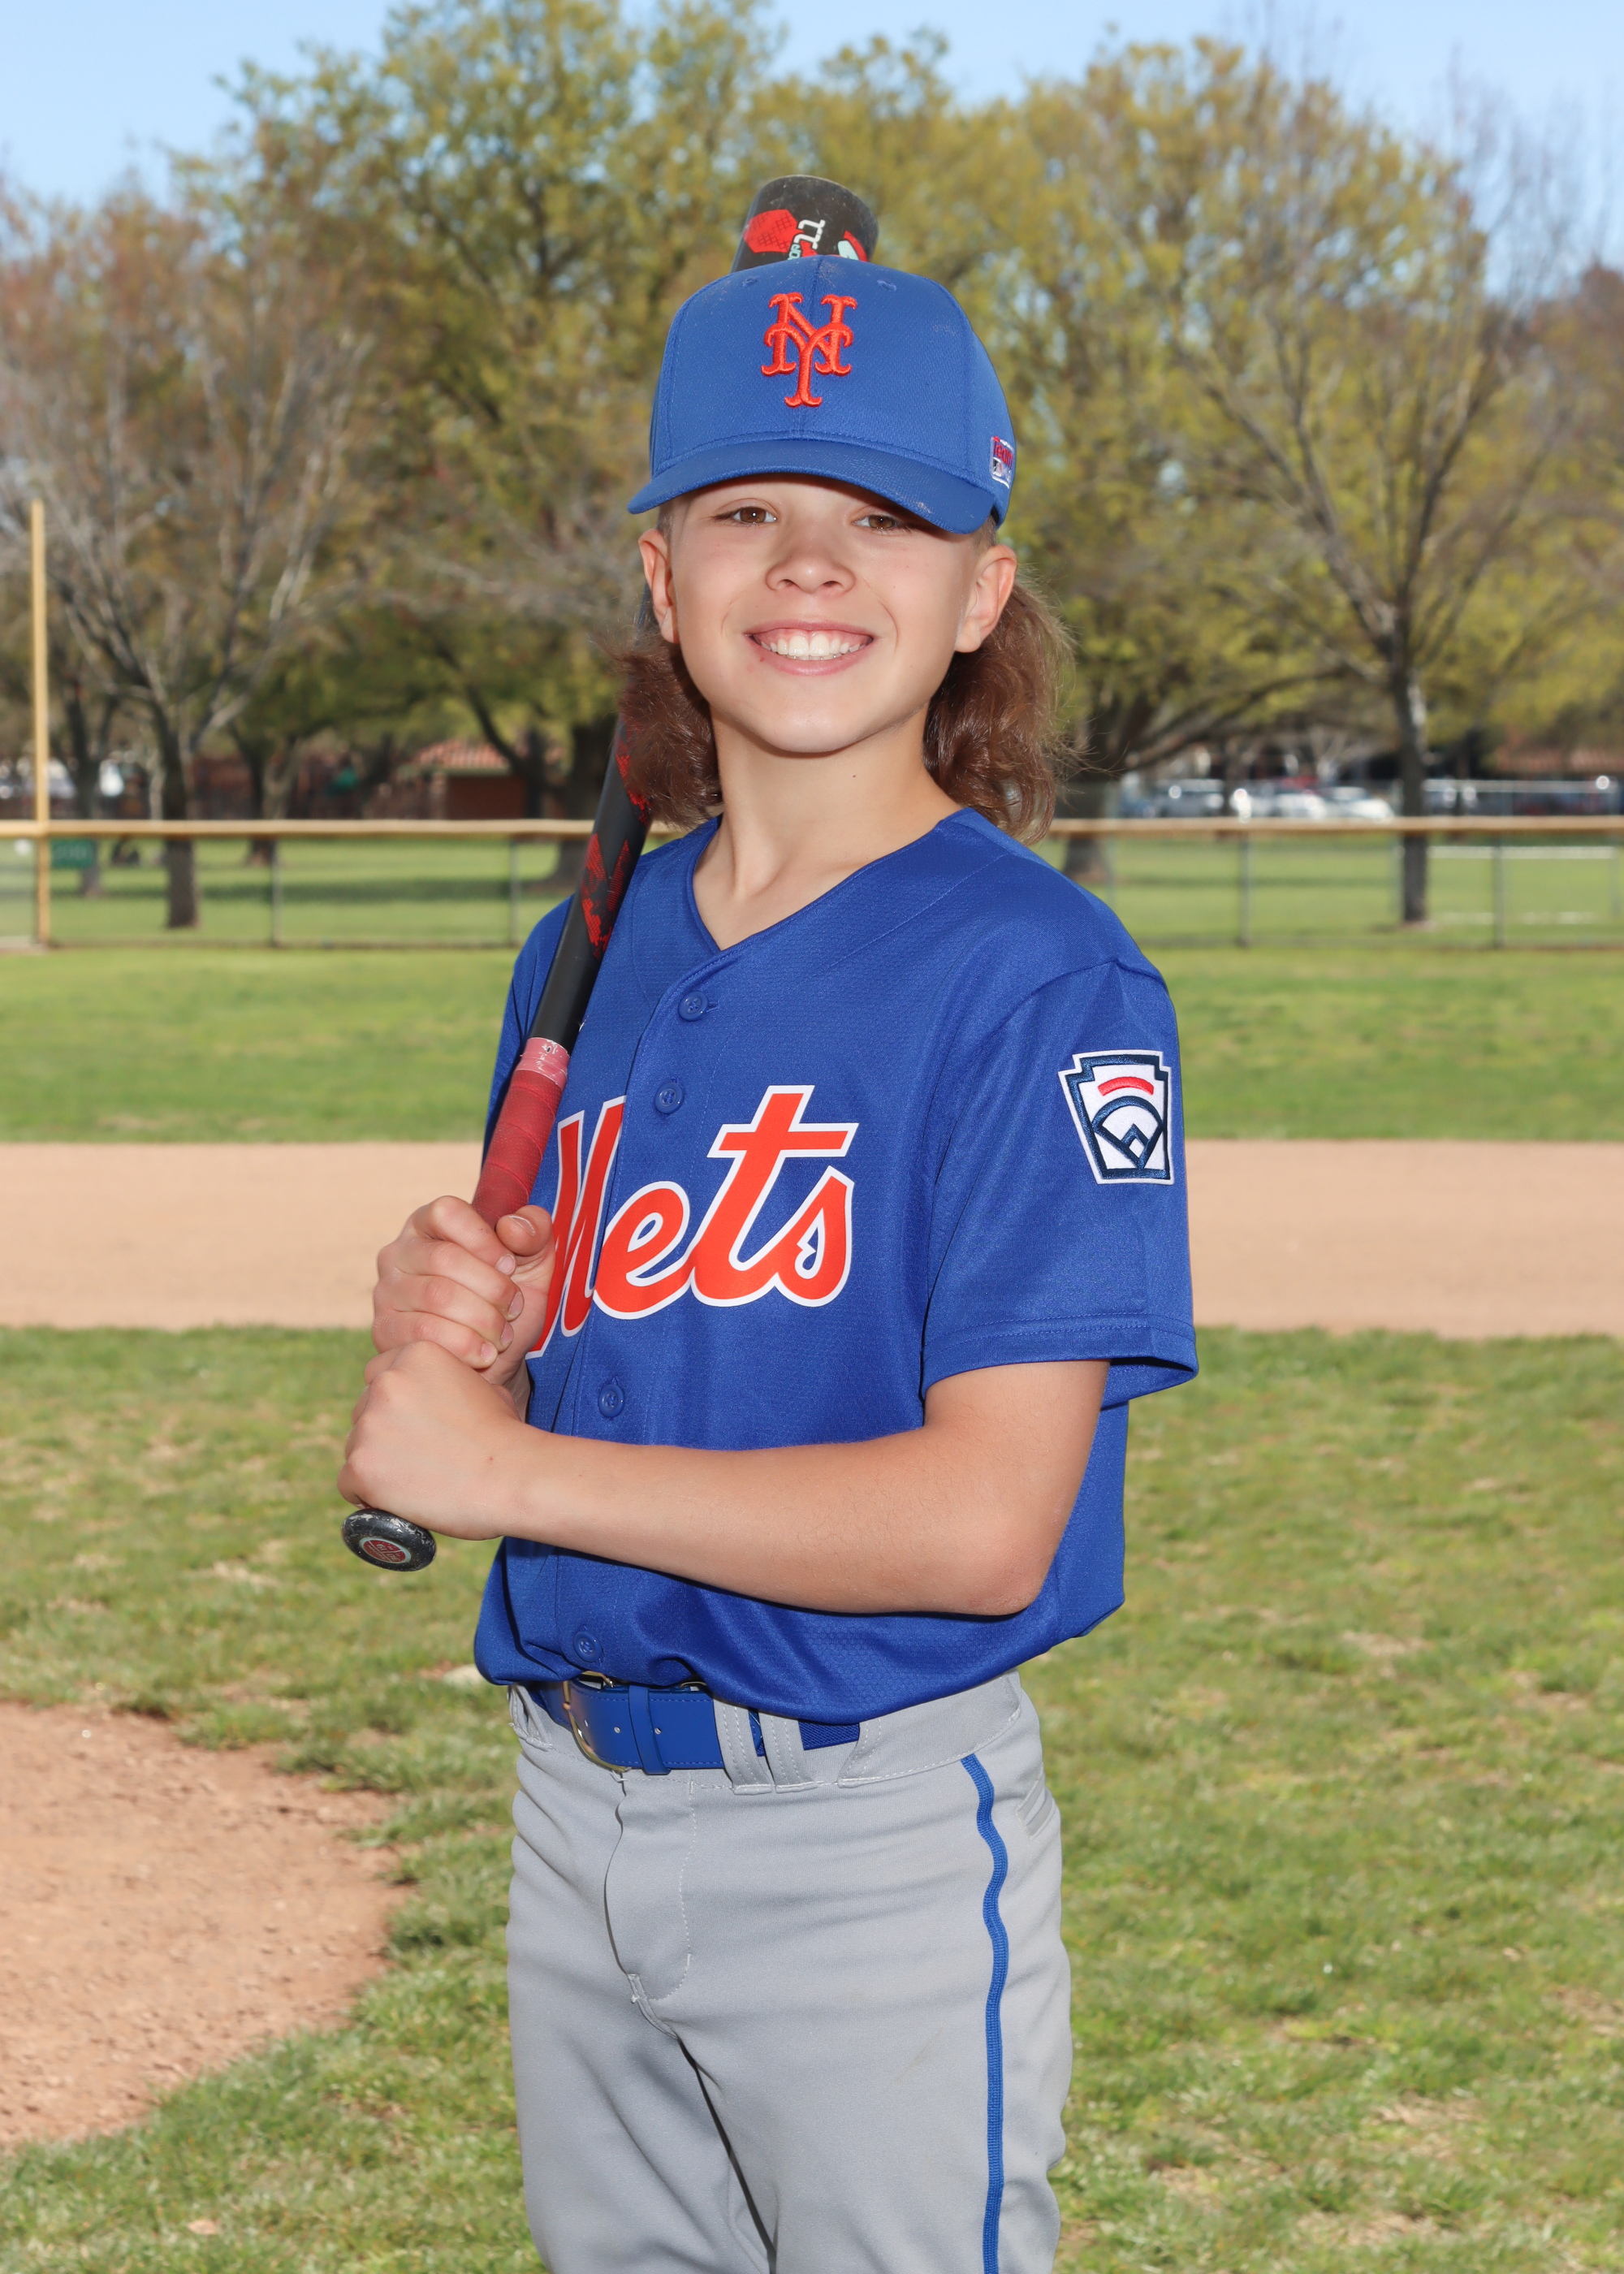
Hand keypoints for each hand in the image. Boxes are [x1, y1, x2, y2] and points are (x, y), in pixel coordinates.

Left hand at [339, 1341, 530, 1538]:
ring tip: (415, 1482)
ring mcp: (369, 1424)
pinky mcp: (360, 1466)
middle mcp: (386, 1382)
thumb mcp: (483, 1387)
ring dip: (377, 1464)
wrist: (512, 1477)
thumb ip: (447, 1385)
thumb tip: (433, 1401)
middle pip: (364, 1411)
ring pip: (355, 1447)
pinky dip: (369, 1495)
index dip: (395, 1404)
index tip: (411, 1426)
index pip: (380, 1375)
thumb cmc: (506, 1437)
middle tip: (415, 1458)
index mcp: (416, 1355)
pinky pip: (349, 1483)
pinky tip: (398, 1500)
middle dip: (383, 1433)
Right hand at [372, 1195, 554, 1392]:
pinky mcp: (384, 1330)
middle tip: (514, 1308)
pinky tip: (485, 1354)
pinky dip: (465, 1345)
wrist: (494, 1358)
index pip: (447, 1212)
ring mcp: (387, 1291)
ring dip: (483, 1319)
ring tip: (503, 1334)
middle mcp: (399, 1252)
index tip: (510, 1266)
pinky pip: (424, 1333)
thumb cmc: (508, 1300)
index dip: (483, 1239)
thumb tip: (511, 1227)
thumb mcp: (534, 1261)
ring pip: (437, 1297)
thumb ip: (534, 1231)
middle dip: (491, 1287)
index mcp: (430, 1224)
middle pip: (444, 1258)